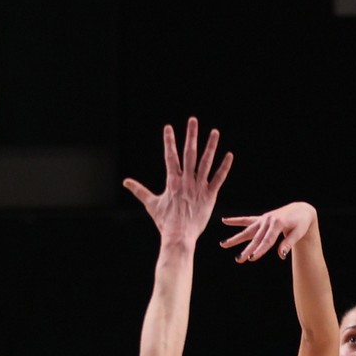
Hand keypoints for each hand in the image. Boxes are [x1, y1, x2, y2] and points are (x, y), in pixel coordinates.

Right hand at [122, 117, 231, 246]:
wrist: (179, 236)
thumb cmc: (164, 221)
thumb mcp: (151, 204)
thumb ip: (139, 190)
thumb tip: (125, 182)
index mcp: (172, 181)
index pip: (170, 156)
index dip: (169, 141)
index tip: (168, 127)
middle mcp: (186, 181)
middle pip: (189, 153)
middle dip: (191, 135)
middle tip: (193, 120)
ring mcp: (199, 187)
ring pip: (206, 162)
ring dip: (210, 146)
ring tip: (215, 131)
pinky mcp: (210, 196)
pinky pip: (218, 179)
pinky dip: (224, 167)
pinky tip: (229, 155)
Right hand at [219, 200, 315, 262]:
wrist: (301, 210)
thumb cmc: (301, 223)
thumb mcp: (298, 233)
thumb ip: (288, 243)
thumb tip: (281, 255)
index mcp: (277, 224)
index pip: (267, 241)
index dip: (259, 250)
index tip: (251, 258)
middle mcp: (268, 221)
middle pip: (255, 238)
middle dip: (246, 250)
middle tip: (238, 259)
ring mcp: (263, 220)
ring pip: (247, 231)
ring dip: (235, 238)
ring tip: (223, 244)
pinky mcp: (261, 219)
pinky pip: (246, 220)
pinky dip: (236, 220)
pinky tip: (224, 220)